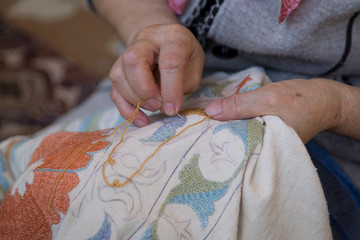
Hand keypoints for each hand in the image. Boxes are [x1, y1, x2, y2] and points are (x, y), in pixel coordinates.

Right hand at [110, 24, 203, 125]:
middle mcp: (146, 39)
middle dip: (145, 89)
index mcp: (173, 37)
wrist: (165, 43)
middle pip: (133, 60)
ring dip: (136, 99)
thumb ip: (181, 86)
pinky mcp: (119, 69)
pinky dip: (127, 109)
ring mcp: (128, 52)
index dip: (171, 89)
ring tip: (154, 108)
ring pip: (118, 76)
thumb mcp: (193, 68)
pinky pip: (115, 91)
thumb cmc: (185, 57)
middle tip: (159, 105)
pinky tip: (141, 119)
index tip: (173, 108)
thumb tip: (165, 108)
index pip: (169, 61)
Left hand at [205, 78, 343, 142]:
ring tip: (203, 128)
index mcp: (263, 149)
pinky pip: (247, 132)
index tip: (196, 137)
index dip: (214, 143)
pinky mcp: (265, 135)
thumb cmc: (299, 100)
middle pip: (233, 146)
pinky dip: (237, 126)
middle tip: (194, 133)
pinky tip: (224, 122)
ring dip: (226, 131)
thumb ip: (238, 106)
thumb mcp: (266, 99)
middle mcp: (262, 151)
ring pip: (239, 139)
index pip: (232, 150)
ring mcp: (264, 144)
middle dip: (217, 139)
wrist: (324, 100)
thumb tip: (209, 112)